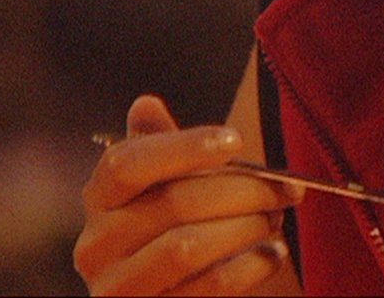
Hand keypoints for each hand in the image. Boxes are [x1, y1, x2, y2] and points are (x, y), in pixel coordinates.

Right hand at [74, 95, 303, 295]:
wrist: (176, 297)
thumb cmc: (177, 231)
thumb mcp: (166, 188)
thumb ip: (162, 151)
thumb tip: (145, 104)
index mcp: (100, 199)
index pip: (127, 162)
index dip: (183, 146)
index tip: (236, 140)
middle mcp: (96, 244)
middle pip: (173, 203)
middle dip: (243, 190)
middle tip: (287, 188)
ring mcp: (117, 288)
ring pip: (188, 246)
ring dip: (248, 226)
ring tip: (277, 218)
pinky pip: (210, 286)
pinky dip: (252, 266)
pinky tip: (273, 254)